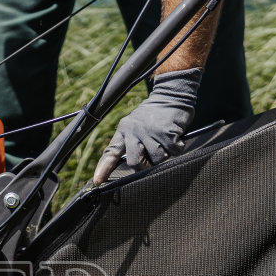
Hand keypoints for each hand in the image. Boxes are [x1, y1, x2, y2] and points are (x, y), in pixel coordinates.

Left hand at [91, 68, 201, 184]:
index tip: (98, 181)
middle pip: (134, 162)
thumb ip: (132, 143)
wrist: (171, 94)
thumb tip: (136, 166)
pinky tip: (175, 135)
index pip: (111, 152)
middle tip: (153, 157)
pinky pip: (173, 151)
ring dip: (164, 154)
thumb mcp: (137, 125)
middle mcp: (133, 130)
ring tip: (165, 140)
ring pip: (156, 159)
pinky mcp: (166, 132)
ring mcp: (149, 131)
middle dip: (145, 165)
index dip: (104, 168)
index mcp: (124, 129)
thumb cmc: (155, 115)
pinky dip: (177, 147)